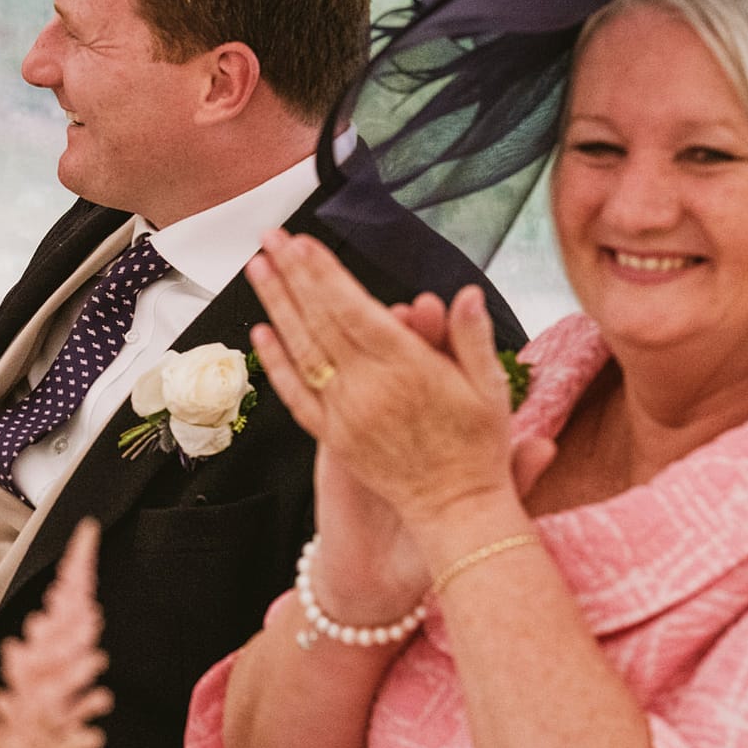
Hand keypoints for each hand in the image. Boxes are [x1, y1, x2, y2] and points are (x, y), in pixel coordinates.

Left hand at [248, 230, 515, 529]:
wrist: (455, 508)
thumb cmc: (478, 446)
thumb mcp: (490, 388)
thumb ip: (472, 338)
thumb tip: (465, 294)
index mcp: (409, 369)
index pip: (355, 310)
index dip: (325, 275)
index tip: (303, 243)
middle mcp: (369, 388)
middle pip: (320, 321)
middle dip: (293, 274)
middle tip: (269, 238)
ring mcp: (345, 413)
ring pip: (301, 350)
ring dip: (276, 306)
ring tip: (258, 269)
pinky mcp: (332, 436)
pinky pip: (295, 394)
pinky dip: (275, 362)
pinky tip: (260, 331)